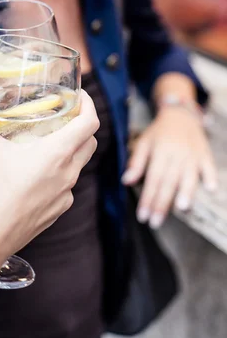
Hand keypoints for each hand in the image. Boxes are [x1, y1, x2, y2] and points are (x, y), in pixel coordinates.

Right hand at [0, 73, 98, 256]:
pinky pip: (66, 186)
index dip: (89, 105)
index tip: (78, 95)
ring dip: (70, 149)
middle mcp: (69, 173)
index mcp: (58, 153)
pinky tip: (36, 173)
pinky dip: (59, 173)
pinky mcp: (58, 211)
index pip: (91, 122)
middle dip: (81, 124)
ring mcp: (66, 195)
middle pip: (89, 141)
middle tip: (63, 114)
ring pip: (78, 164)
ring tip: (47, 141)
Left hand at [122, 107, 216, 228]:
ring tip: (182, 209)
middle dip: (162, 204)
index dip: (147, 198)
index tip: (142, 216)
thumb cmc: (159, 133)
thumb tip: (126, 182)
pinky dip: (211, 177)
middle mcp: (177, 154)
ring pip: (189, 176)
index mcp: (160, 151)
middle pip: (169, 182)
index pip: (153, 179)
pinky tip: (210, 189)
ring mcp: (193, 155)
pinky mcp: (205, 155)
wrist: (180, 115)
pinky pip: (210, 166)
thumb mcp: (143, 143)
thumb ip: (136, 162)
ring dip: (186, 192)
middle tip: (155, 222)